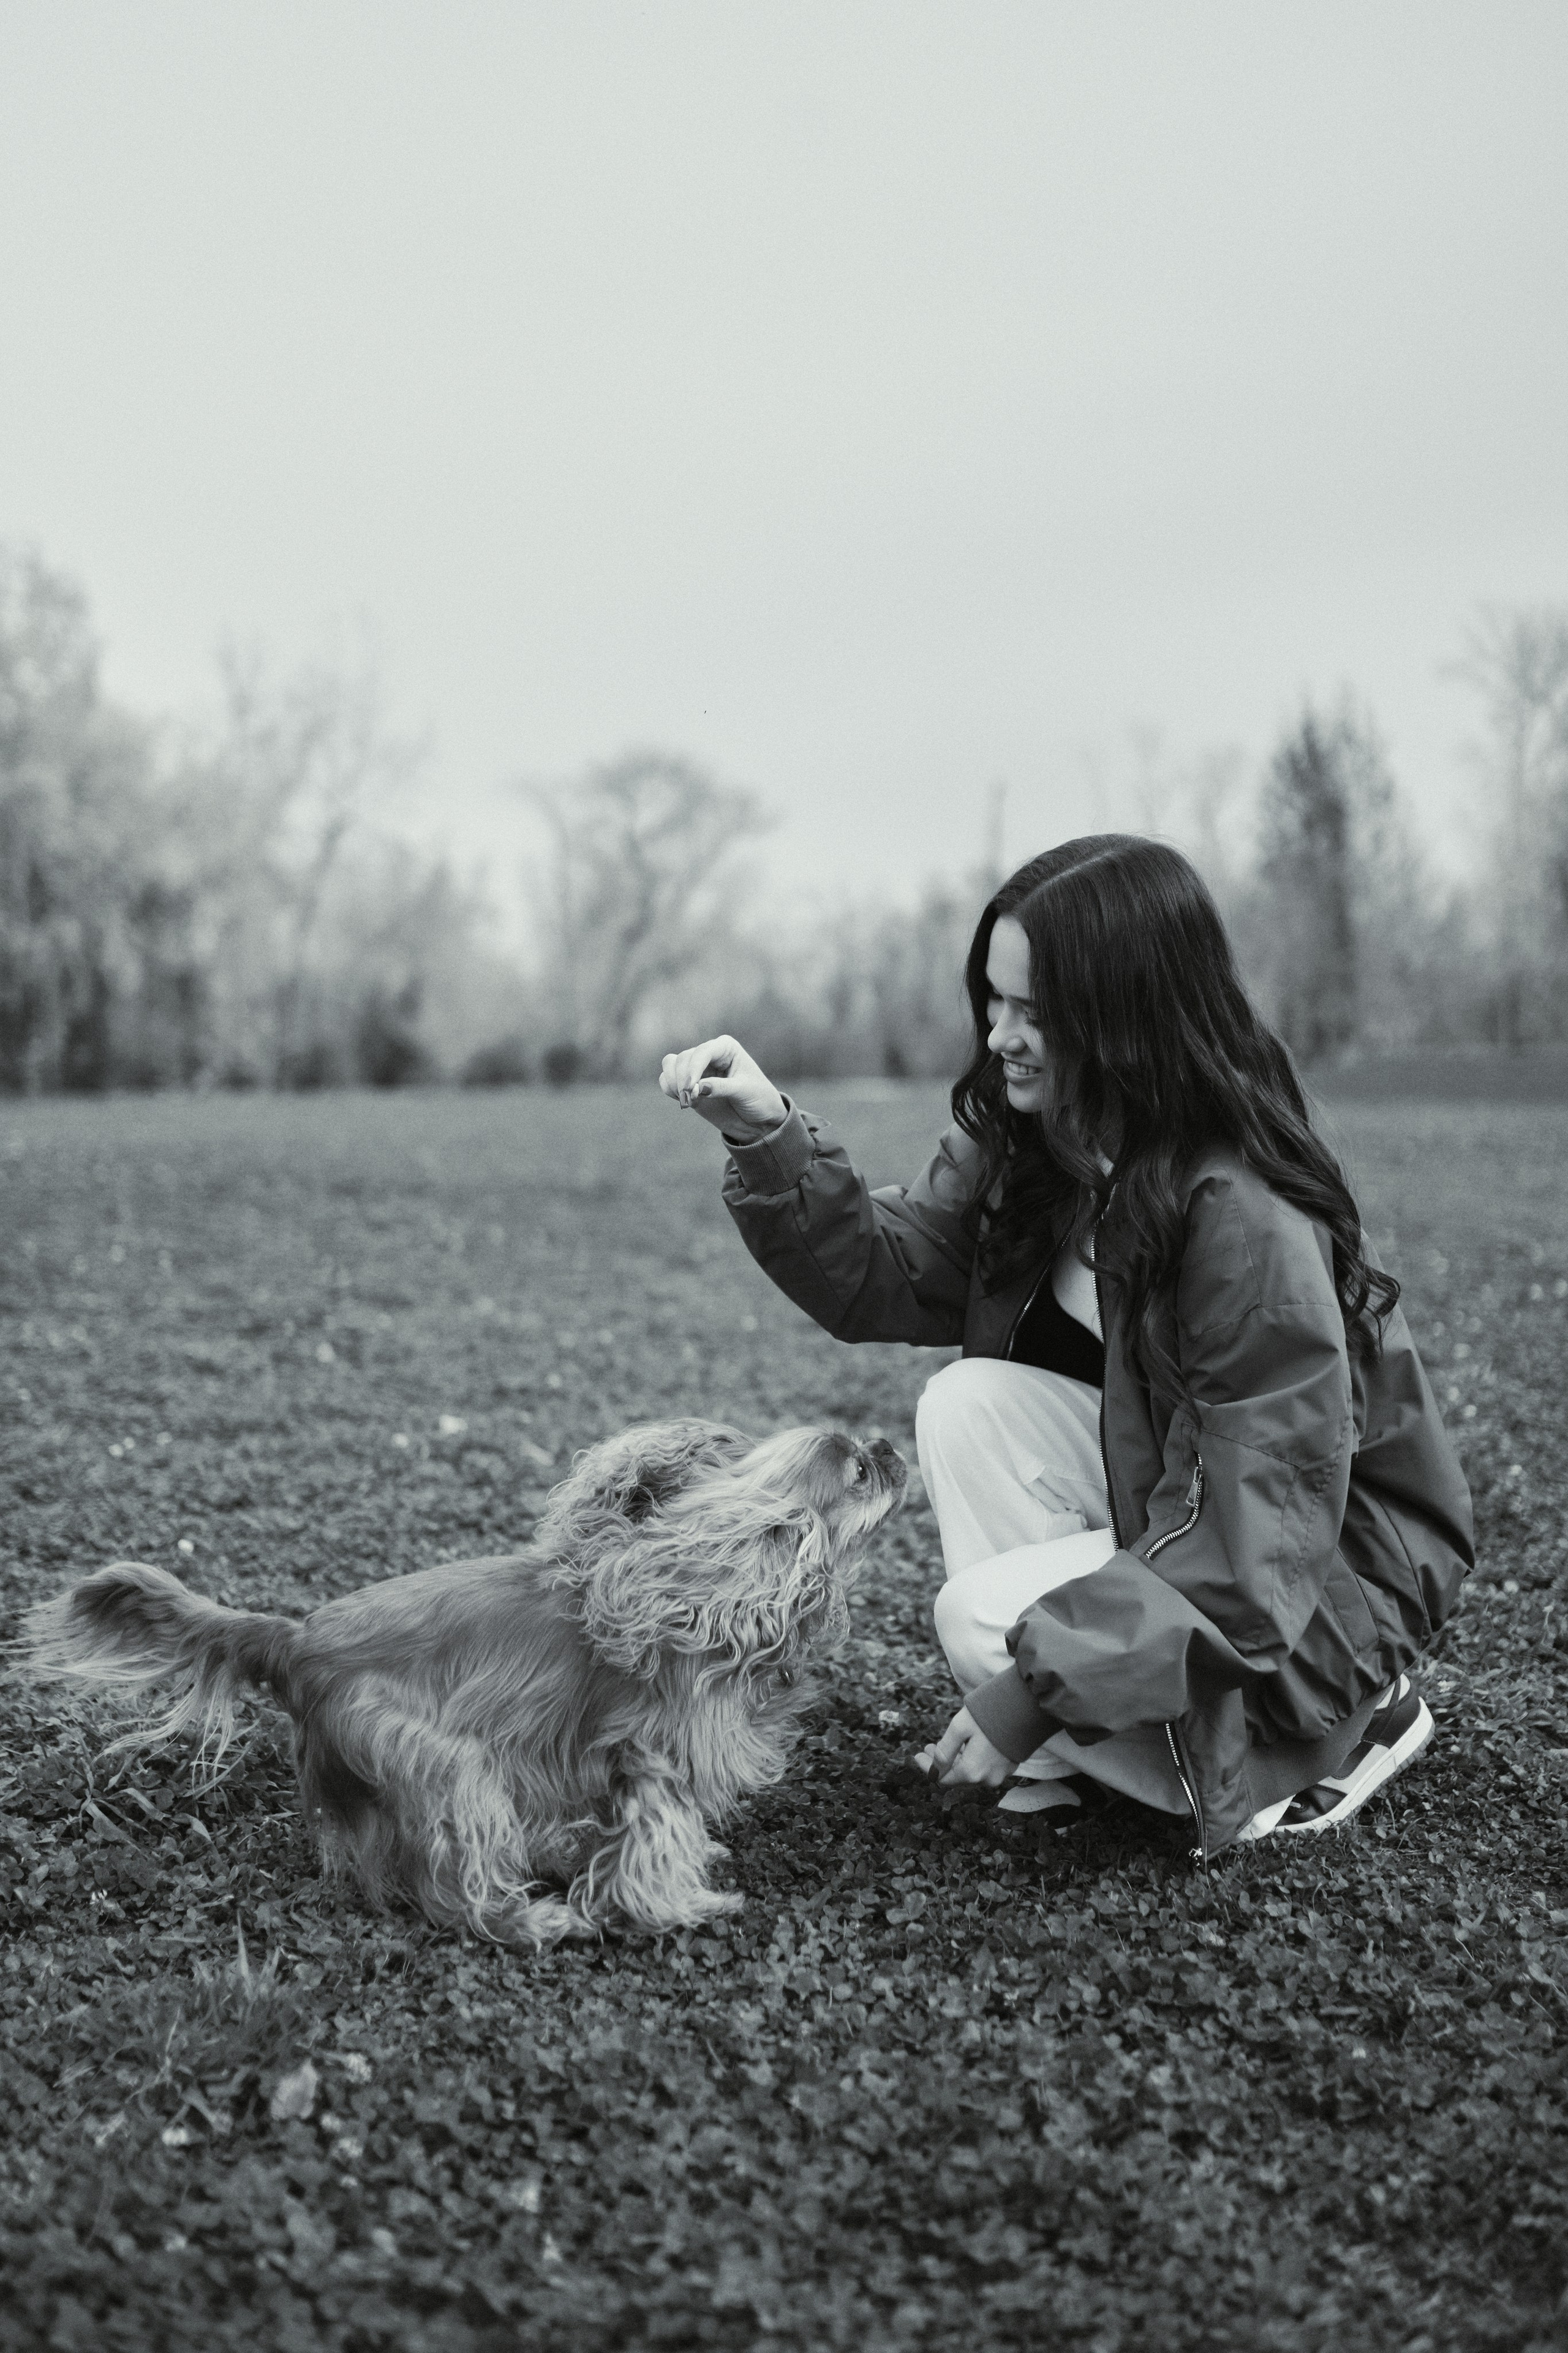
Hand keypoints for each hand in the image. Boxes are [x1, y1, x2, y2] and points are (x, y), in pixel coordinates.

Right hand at [658, 1036, 786, 1139]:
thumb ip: (721, 1087)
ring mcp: (697, 1069)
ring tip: (687, 1101)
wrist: (758, 1120)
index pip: (702, 1051)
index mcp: (725, 1047)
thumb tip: (697, 1087)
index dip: (693, 1068)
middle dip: (683, 1079)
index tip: (690, 1088)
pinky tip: (684, 1101)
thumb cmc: (759, 1099)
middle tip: (690, 1100)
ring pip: (671, 1065)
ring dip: (674, 1082)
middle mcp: (708, 1054)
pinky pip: (668, 1080)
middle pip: (683, 1058)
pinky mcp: (688, 1085)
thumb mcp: (744, 1091)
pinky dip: (670, 1089)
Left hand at [913, 1705, 1014, 1788]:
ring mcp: (1000, 1774)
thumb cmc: (991, 1715)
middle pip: (957, 1777)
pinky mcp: (1009, 1766)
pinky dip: (972, 1760)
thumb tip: (934, 1767)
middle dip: (941, 1763)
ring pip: (972, 1773)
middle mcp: (987, 1779)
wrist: (1027, 1708)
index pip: (942, 1778)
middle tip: (928, 1747)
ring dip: (956, 1761)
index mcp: (972, 1772)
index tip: (918, 1755)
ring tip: (946, 1745)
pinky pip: (985, 1768)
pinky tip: (966, 1747)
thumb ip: (944, 1750)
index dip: (927, 1767)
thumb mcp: (959, 1727)